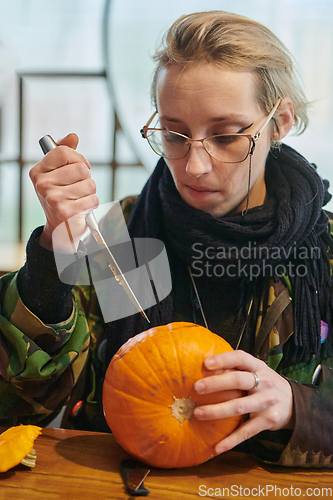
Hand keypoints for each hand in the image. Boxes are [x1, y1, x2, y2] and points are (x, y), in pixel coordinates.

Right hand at [29, 133, 97, 250]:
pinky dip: (92, 203)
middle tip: (79, 187)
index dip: (78, 158)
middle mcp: (42, 184)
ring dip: (91, 191)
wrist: (60, 228)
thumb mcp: (58, 174)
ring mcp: (53, 199)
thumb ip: (65, 153)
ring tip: (81, 198)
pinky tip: (82, 207)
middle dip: (86, 177)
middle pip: (80, 168)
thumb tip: (73, 136)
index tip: (80, 167)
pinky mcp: (66, 212)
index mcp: (38, 172)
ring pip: (89, 184)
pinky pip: (92, 199)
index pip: (63, 152)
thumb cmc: (61, 196)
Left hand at [193, 350, 293, 454]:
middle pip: (238, 380)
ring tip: (198, 413)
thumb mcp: (256, 371)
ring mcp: (267, 402)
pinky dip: (231, 440)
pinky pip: (247, 431)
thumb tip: (204, 368)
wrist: (294, 402)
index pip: (240, 358)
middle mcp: (264, 382)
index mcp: (258, 366)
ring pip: (239, 406)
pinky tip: (217, 447)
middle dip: (216, 384)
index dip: (223, 359)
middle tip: (196, 388)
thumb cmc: (265, 384)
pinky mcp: (268, 421)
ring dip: (217, 411)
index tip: (205, 364)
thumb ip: (237, 369)